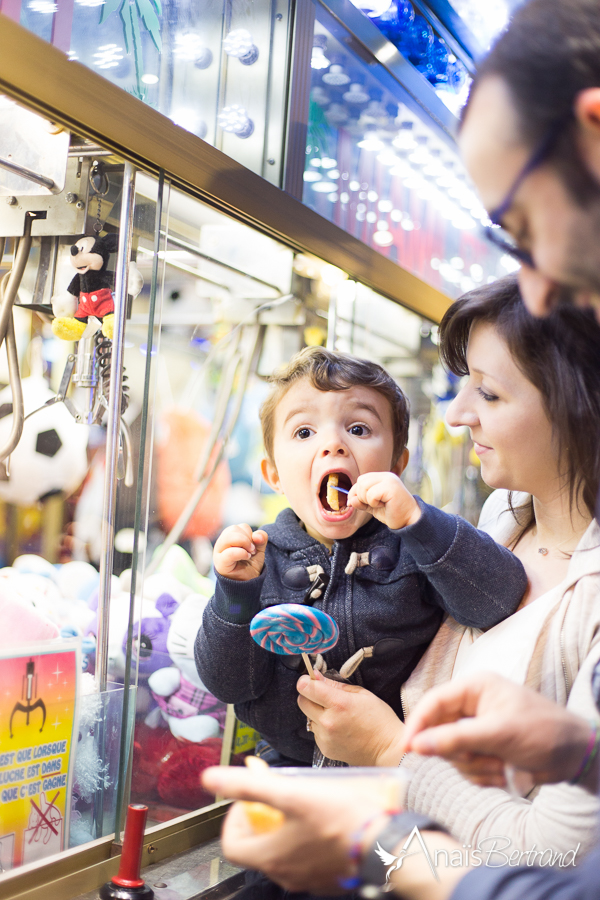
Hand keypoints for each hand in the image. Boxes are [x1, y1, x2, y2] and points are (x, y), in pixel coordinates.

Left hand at [201, 766, 390, 893]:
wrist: (385, 845)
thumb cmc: (341, 819)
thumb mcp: (290, 793)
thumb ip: (248, 786)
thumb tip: (211, 779)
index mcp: (270, 857)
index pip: (231, 845)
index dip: (234, 818)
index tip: (249, 799)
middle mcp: (286, 875)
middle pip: (258, 847)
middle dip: (262, 818)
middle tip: (277, 796)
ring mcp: (308, 879)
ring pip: (284, 852)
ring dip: (285, 827)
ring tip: (302, 803)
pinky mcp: (329, 877)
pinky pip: (307, 858)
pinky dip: (306, 839)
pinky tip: (324, 820)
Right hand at [213, 524, 267, 580]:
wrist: (246, 585)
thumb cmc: (249, 566)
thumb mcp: (259, 551)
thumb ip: (261, 539)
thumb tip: (257, 535)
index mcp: (230, 538)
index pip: (240, 527)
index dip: (250, 534)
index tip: (254, 546)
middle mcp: (222, 543)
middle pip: (233, 529)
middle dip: (247, 538)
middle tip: (252, 550)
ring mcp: (219, 552)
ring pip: (229, 537)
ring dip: (244, 544)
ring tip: (249, 554)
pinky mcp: (220, 563)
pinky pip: (229, 552)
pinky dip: (241, 553)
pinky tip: (246, 557)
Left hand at [297, 672, 405, 765]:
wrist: (387, 750)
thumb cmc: (379, 720)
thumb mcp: (362, 694)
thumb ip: (336, 685)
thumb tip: (316, 676)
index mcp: (338, 704)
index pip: (306, 687)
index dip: (307, 680)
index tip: (312, 680)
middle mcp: (328, 721)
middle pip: (302, 702)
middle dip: (310, 696)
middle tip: (325, 697)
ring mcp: (325, 737)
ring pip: (308, 717)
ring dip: (317, 713)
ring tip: (338, 716)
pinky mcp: (324, 749)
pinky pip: (315, 732)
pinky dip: (323, 727)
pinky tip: (339, 728)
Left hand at [348, 472, 420, 529]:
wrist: (409, 520)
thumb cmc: (392, 512)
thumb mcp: (372, 506)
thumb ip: (361, 502)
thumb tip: (350, 500)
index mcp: (382, 477)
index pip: (361, 480)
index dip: (355, 492)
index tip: (355, 503)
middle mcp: (386, 476)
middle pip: (361, 481)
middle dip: (360, 496)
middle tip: (372, 505)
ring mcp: (389, 480)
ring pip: (364, 486)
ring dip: (367, 500)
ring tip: (379, 504)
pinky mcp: (391, 487)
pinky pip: (371, 494)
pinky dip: (374, 503)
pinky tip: (384, 505)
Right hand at [404, 672, 594, 787]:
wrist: (575, 756)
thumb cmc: (543, 732)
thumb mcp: (498, 734)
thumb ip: (456, 739)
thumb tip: (417, 745)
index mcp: (474, 688)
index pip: (432, 703)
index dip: (417, 725)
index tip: (407, 749)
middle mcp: (471, 706)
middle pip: (438, 732)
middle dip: (459, 753)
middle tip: (482, 758)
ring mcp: (477, 729)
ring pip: (452, 754)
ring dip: (474, 767)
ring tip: (500, 766)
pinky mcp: (484, 749)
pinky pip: (465, 767)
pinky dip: (481, 775)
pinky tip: (503, 772)